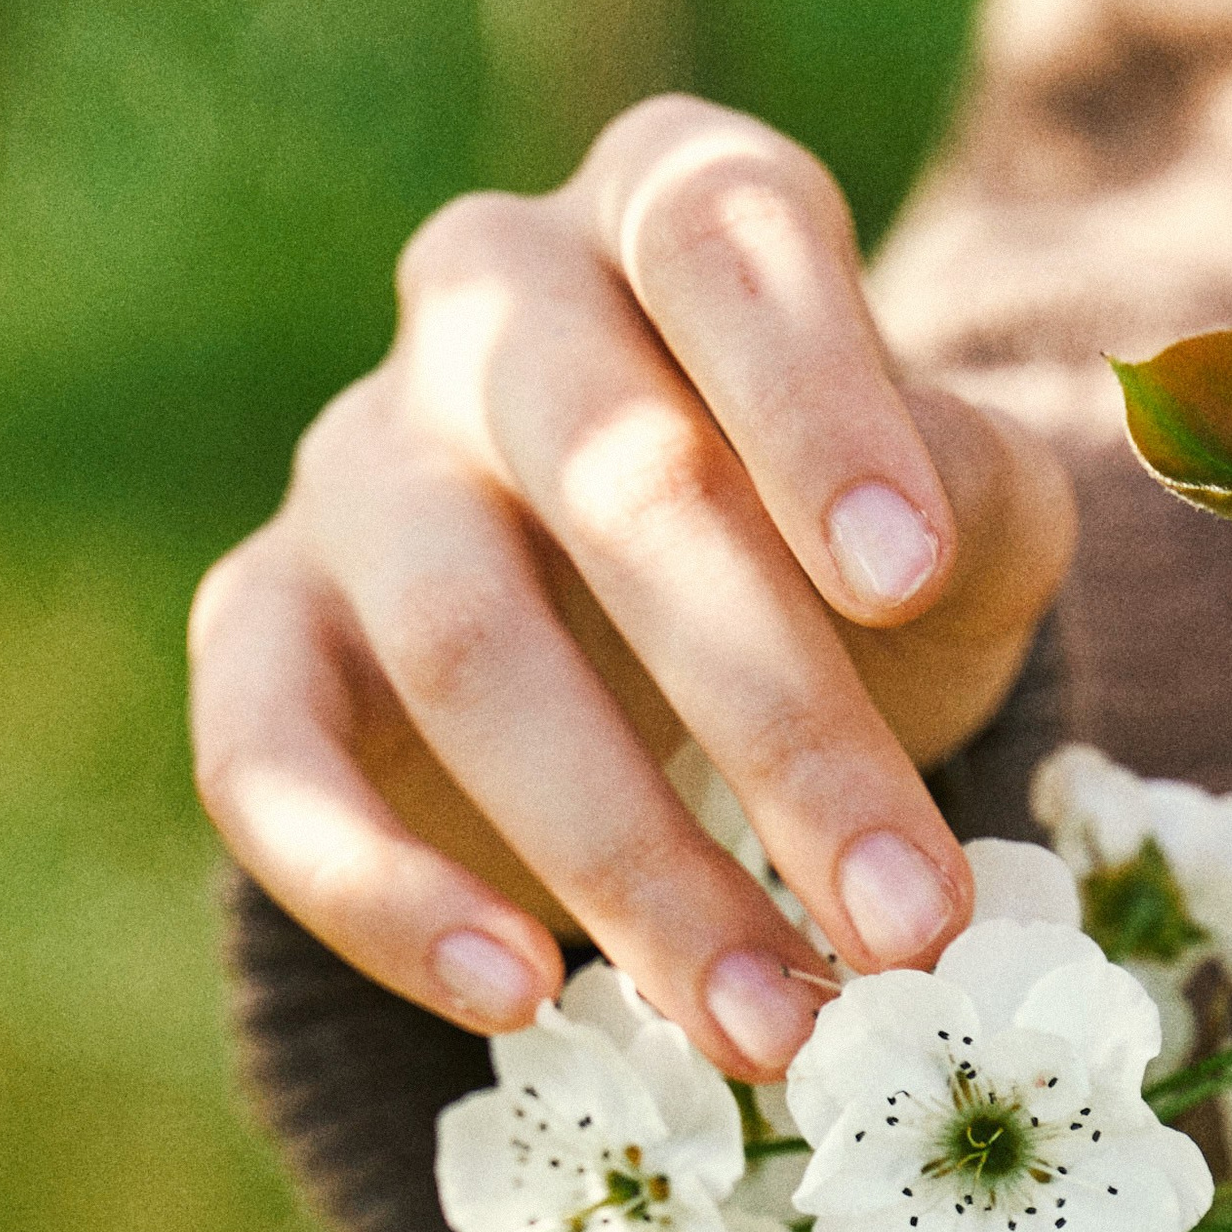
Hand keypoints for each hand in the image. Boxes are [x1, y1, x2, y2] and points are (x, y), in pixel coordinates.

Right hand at [189, 94, 1075, 1076]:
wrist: (692, 645)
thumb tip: (925, 548)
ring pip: (466, 647)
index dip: (817, 406)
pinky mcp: (260, 628)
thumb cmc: (850, 550)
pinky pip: (269, 759)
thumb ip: (971, 498)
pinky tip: (518, 997)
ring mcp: (359, 464)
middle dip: (779, 721)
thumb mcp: (964, 510)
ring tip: (771, 1024)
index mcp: (673, 207)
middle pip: (616, 478)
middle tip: (905, 921)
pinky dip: (383, 894)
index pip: (728, 244)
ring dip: (627, 861)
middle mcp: (491, 300)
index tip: (909, 577)